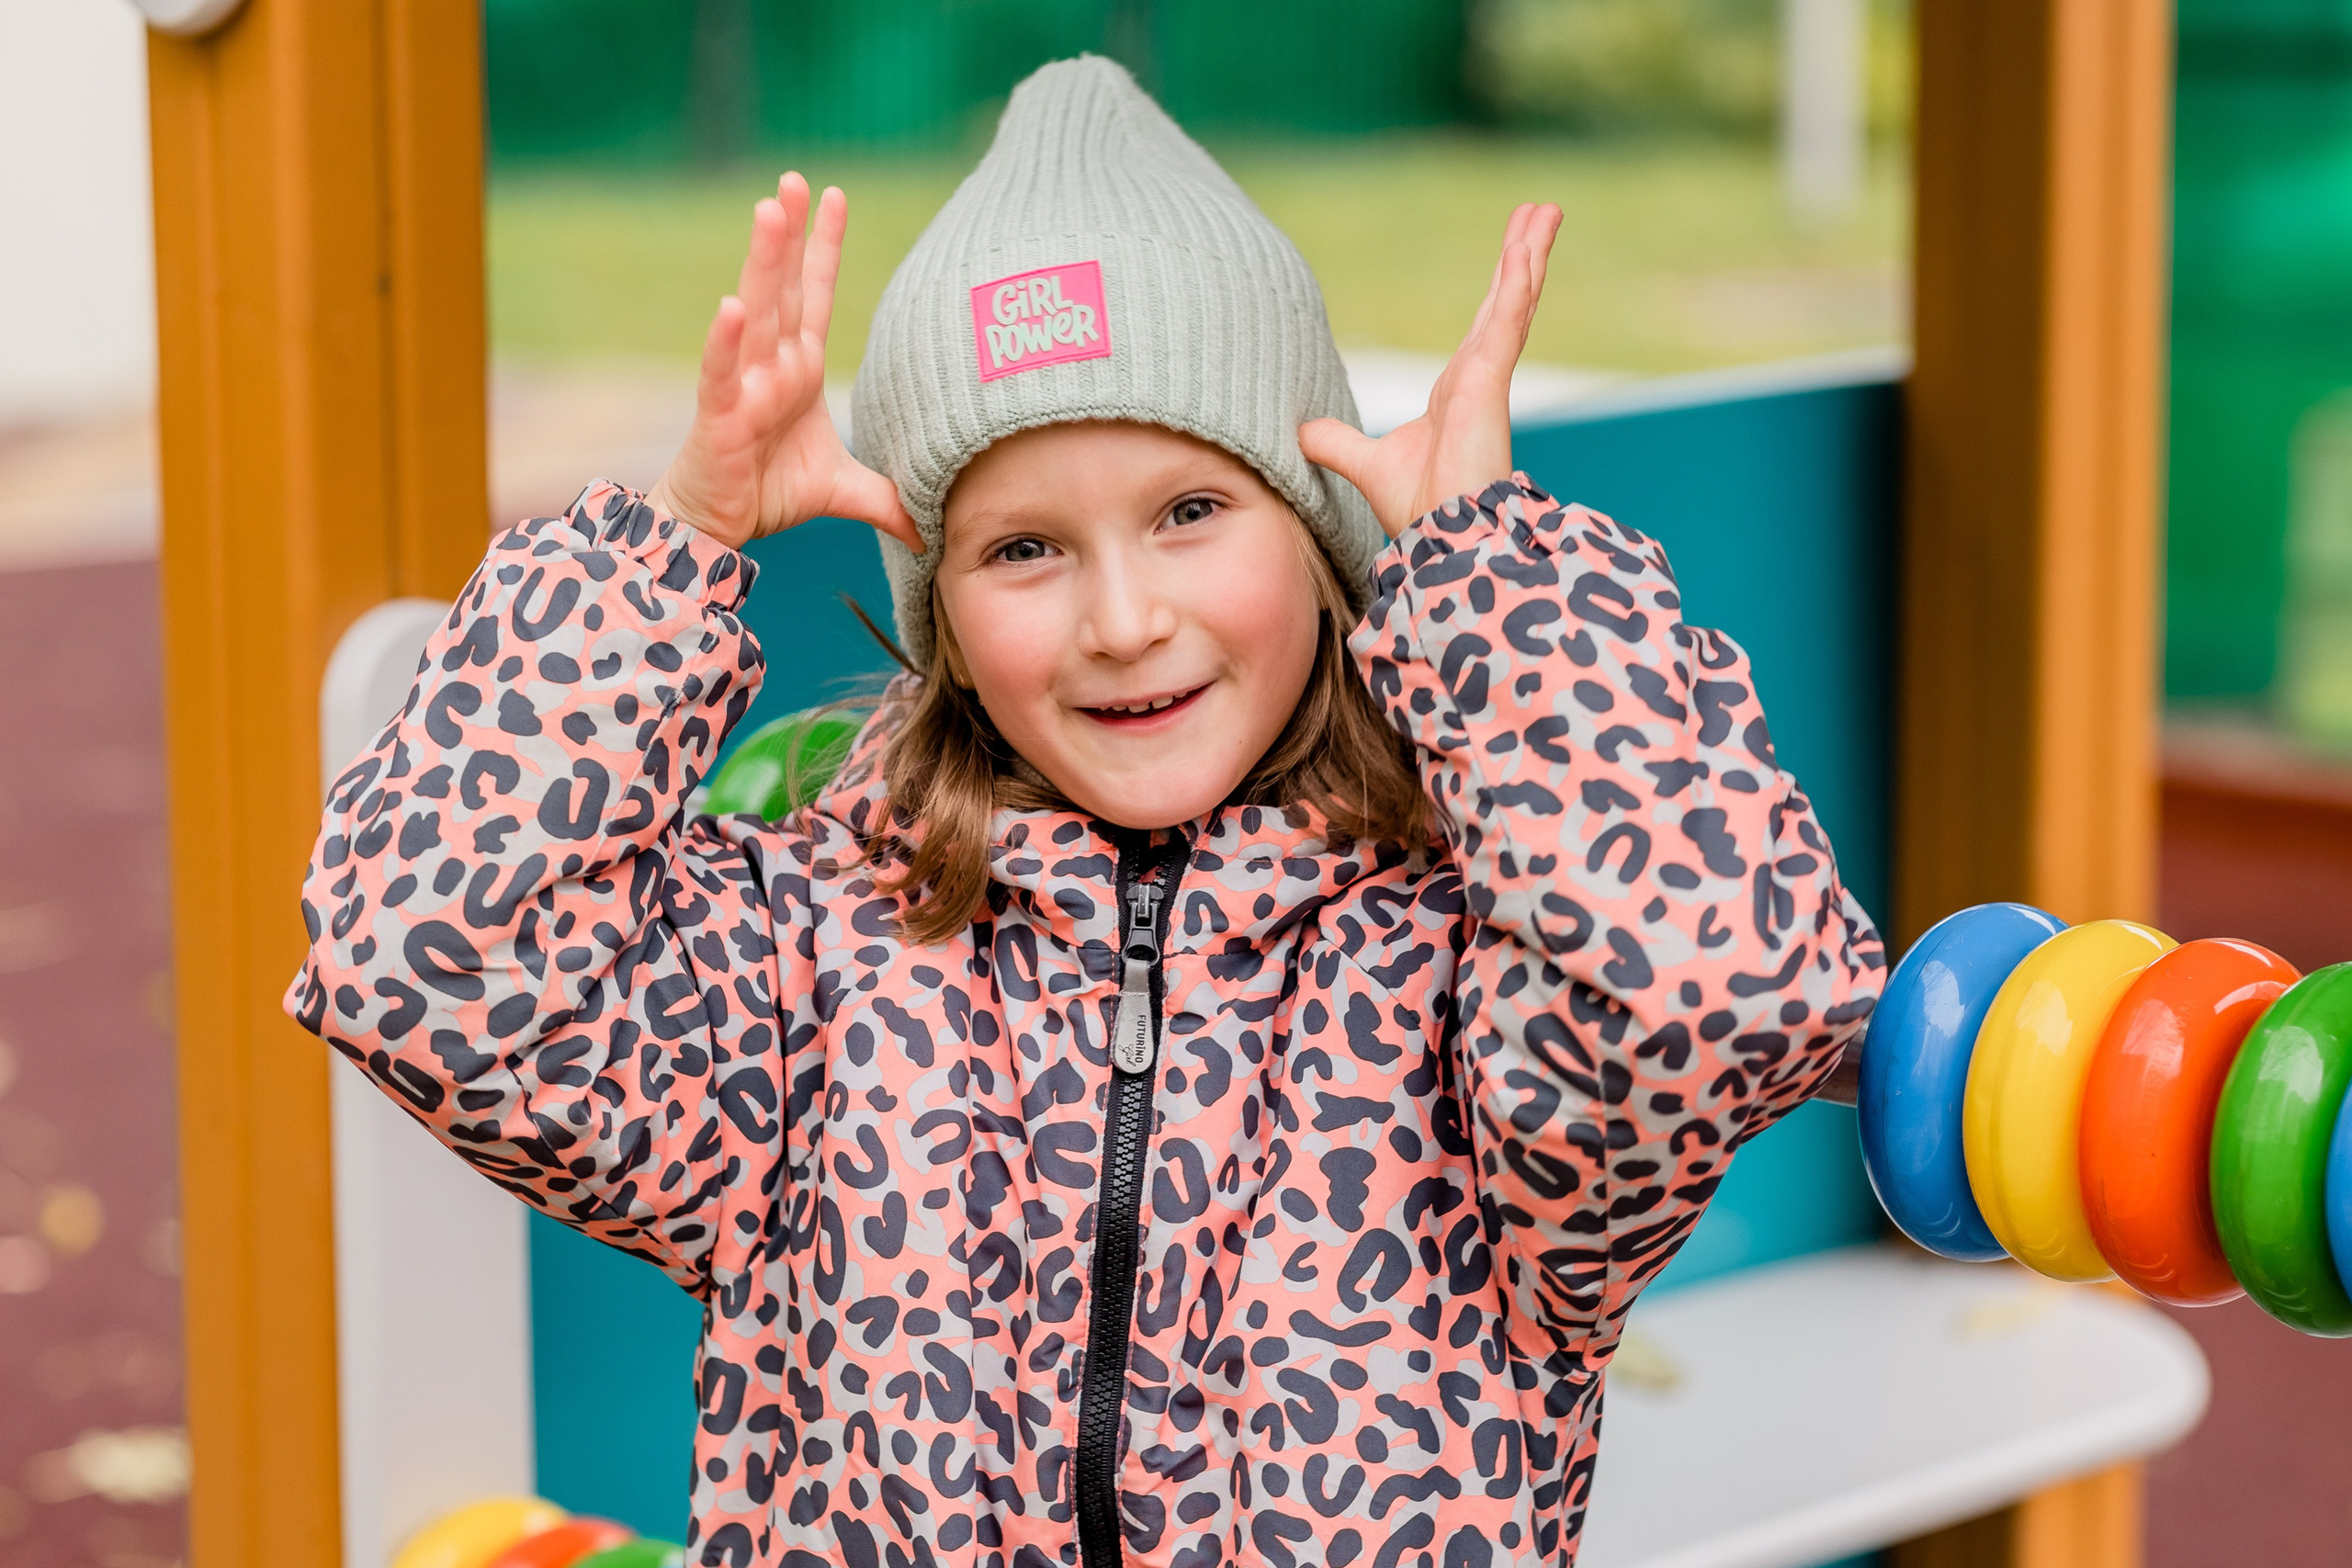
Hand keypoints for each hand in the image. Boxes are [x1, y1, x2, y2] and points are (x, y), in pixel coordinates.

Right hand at [647, 174, 920, 553]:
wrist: (717, 526)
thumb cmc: (769, 493)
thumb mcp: (844, 490)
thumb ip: (888, 499)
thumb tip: (932, 528)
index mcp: (799, 368)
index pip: (815, 296)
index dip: (823, 247)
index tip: (834, 195)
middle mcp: (771, 366)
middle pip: (783, 289)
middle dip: (789, 234)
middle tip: (794, 180)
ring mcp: (742, 386)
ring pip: (755, 315)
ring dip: (763, 262)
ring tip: (769, 210)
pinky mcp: (719, 417)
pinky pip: (721, 374)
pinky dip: (724, 341)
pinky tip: (732, 306)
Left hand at [1300, 202, 1562, 538]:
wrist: (1441, 536)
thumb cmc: (1419, 508)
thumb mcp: (1367, 464)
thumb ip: (1338, 444)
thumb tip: (1304, 432)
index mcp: (1459, 388)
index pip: (1483, 323)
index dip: (1499, 287)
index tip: (1514, 250)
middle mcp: (1479, 376)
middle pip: (1504, 300)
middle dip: (1524, 254)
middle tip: (1542, 211)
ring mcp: (1487, 378)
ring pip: (1513, 301)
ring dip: (1530, 254)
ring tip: (1547, 211)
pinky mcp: (1490, 385)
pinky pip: (1505, 326)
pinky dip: (1517, 288)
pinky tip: (1525, 253)